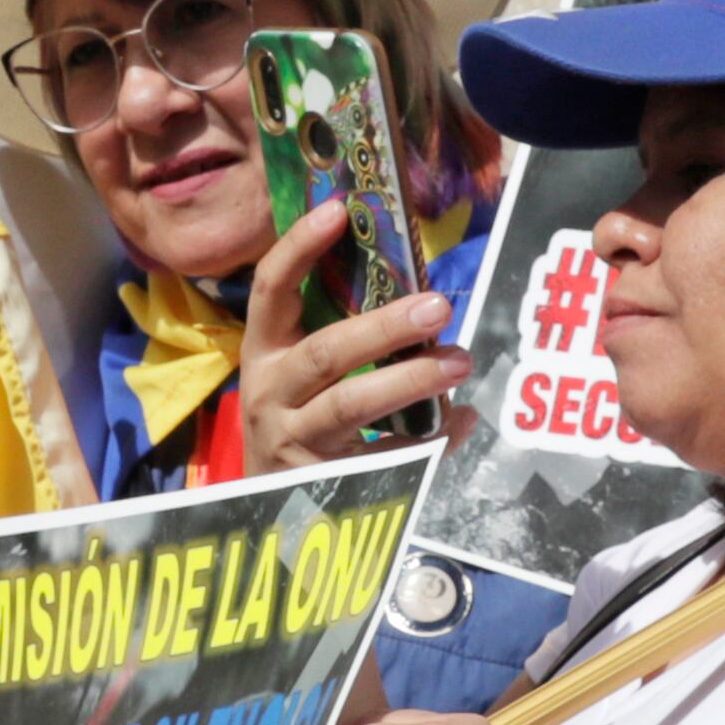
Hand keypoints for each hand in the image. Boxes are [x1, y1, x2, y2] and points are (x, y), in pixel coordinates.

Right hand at [240, 196, 470, 469]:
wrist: (262, 513)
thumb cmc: (293, 421)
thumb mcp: (295, 375)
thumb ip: (341, 335)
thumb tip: (418, 296)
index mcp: (264, 352)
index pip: (270, 290)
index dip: (299, 248)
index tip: (338, 210)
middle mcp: (271, 393)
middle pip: (326, 353)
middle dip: (384, 328)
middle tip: (439, 305)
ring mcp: (294, 440)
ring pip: (353, 406)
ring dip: (411, 380)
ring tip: (459, 360)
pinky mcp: (325, 481)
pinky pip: (386, 458)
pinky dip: (430, 439)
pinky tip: (462, 420)